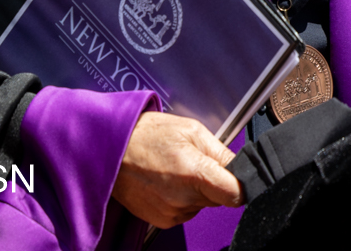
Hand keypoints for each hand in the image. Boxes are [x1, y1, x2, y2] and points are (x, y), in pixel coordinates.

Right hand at [112, 112, 242, 228]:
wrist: (110, 152)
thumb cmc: (146, 135)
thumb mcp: (190, 130)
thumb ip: (220, 151)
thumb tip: (240, 166)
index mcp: (195, 173)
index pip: (236, 194)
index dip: (240, 184)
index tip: (236, 177)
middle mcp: (184, 198)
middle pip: (219, 198)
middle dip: (214, 182)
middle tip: (194, 161)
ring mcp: (172, 212)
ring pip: (202, 204)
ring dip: (197, 190)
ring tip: (175, 169)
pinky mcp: (163, 220)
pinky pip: (186, 211)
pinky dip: (182, 199)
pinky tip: (166, 181)